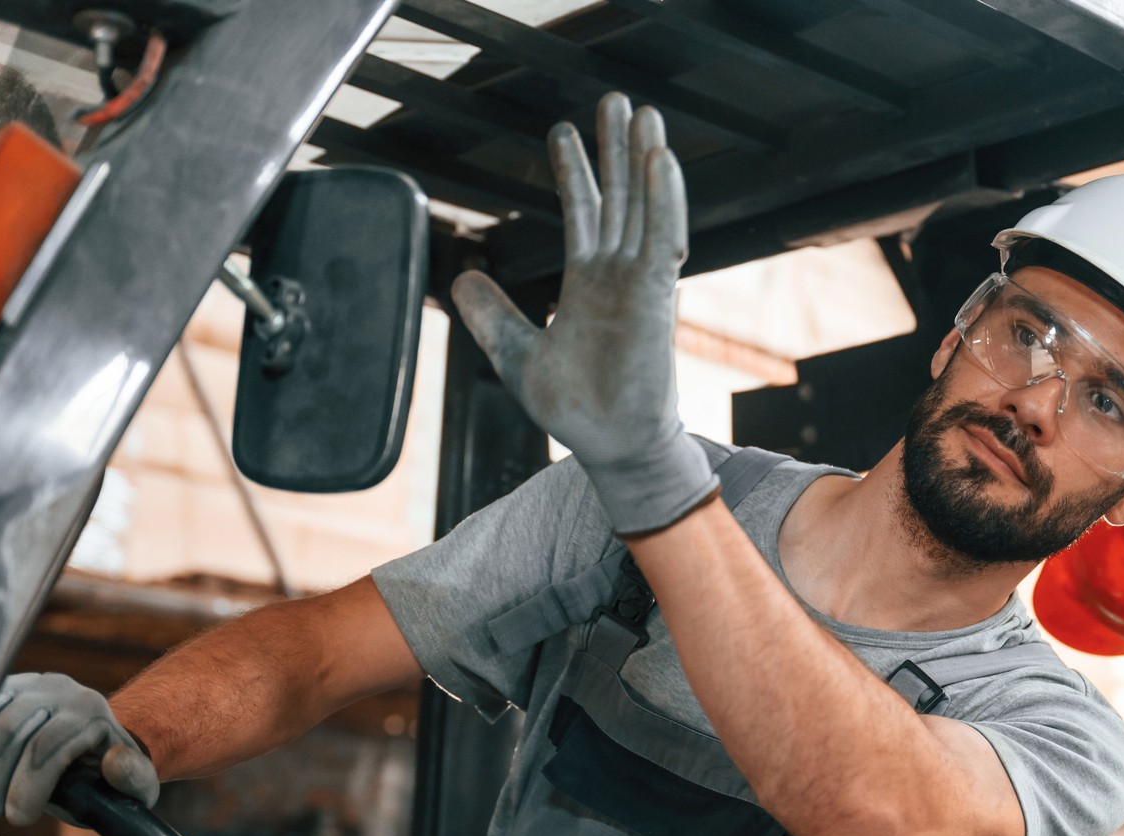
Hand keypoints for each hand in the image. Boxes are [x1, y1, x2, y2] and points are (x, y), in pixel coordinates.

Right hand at [0, 672, 159, 824]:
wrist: (96, 740)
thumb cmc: (111, 772)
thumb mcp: (137, 782)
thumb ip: (135, 779)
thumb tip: (113, 762)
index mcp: (92, 713)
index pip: (48, 747)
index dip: (27, 786)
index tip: (17, 818)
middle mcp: (61, 691)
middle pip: (12, 732)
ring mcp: (31, 684)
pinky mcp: (7, 687)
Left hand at [450, 92, 714, 535]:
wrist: (609, 446)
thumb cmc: (578, 409)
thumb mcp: (516, 356)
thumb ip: (493, 317)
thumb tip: (461, 280)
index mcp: (590, 285)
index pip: (585, 215)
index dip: (574, 172)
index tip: (565, 132)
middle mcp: (618, 277)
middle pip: (620, 198)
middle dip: (617, 149)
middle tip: (617, 100)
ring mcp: (638, 284)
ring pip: (644, 208)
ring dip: (644, 159)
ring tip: (644, 113)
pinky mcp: (653, 299)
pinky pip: (660, 239)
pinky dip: (663, 199)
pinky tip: (660, 161)